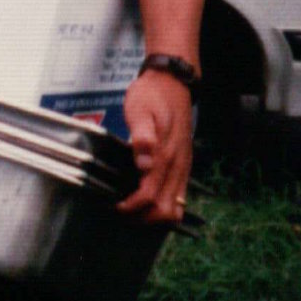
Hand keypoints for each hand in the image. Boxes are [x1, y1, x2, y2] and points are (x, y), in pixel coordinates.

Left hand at [114, 69, 193, 224]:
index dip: (134, 207)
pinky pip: (178, 196)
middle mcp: (179, 166)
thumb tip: (144, 166)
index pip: (152, 195)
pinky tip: (146, 199)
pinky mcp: (183, 165)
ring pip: (176, 207)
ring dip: (155, 215)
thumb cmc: (152, 96)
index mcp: (167, 156)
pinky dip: (163, 205)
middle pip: (168, 210)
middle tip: (123, 212)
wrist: (172, 82)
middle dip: (145, 218)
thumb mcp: (141, 110)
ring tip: (132, 210)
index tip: (116, 206)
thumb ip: (143, 137)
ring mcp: (183, 167)